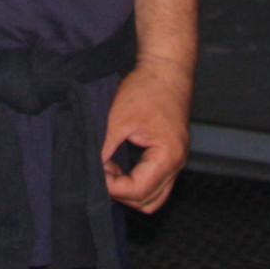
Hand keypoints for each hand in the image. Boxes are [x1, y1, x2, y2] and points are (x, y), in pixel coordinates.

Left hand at [101, 60, 190, 213]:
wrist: (166, 68)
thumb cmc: (147, 88)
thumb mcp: (119, 118)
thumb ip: (105, 147)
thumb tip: (92, 168)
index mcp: (168, 156)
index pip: (138, 191)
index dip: (113, 187)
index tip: (97, 171)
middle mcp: (177, 163)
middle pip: (148, 201)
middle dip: (121, 192)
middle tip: (102, 172)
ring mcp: (177, 160)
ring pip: (154, 196)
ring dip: (130, 190)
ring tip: (110, 170)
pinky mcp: (171, 154)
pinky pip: (156, 182)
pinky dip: (138, 181)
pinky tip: (119, 165)